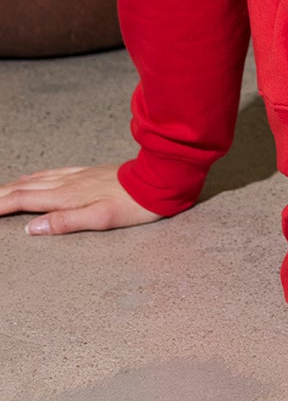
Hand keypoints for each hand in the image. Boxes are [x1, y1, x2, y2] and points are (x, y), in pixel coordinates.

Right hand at [0, 164, 162, 234]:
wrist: (158, 180)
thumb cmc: (133, 205)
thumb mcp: (101, 220)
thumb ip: (65, 223)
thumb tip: (31, 228)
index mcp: (67, 196)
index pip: (23, 200)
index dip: (0, 205)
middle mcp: (68, 183)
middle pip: (24, 188)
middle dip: (1, 195)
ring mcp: (77, 176)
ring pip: (36, 180)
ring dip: (13, 186)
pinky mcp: (87, 172)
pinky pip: (52, 173)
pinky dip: (34, 177)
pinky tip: (32, 177)